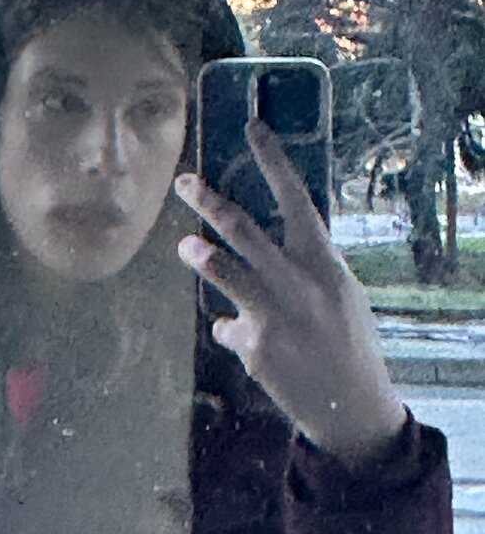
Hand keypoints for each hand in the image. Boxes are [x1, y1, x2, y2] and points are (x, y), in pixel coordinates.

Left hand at [174, 118, 406, 471]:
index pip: (295, 198)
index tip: (253, 128)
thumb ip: (304, 267)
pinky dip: (236, 330)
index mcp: (323, 262)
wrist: (350, 405)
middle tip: (183, 182)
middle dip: (209, 201)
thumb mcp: (339, 293)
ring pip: (226, 272)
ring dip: (202, 256)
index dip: (272, 161)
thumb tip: (268, 244)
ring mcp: (273, 314)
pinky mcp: (253, 347)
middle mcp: (297, 282)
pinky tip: (252, 343)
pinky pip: (230, 327)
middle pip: (245, 229)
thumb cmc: (347, 341)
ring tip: (184, 246)